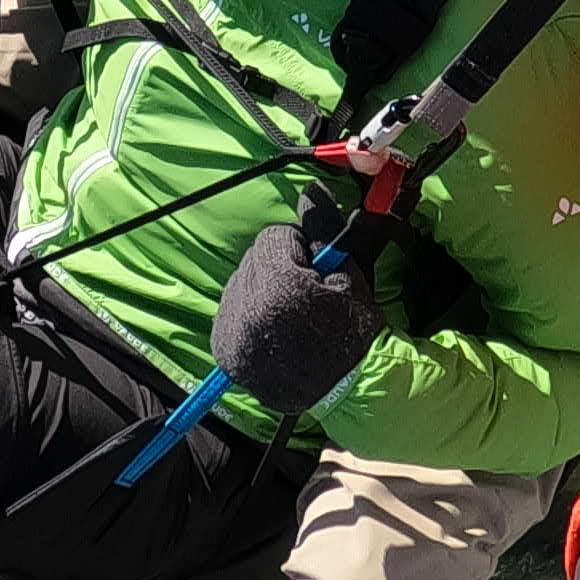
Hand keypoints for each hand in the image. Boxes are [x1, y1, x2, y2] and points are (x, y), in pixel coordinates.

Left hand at [210, 218, 383, 413]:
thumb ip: (323, 229)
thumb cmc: (353, 331)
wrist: (348, 389)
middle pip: (255, 259)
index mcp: (277, 284)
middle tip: (306, 294)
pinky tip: (273, 330)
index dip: (300, 249)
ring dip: (261, 290)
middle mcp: (246, 306)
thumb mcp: (347, 274)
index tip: (316, 271)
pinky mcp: (225, 351)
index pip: (274, 237)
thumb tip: (312, 189)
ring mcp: (232, 331)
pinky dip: (248, 315)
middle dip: (278, 267)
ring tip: (291, 316)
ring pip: (241, 283)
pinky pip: (230, 311)